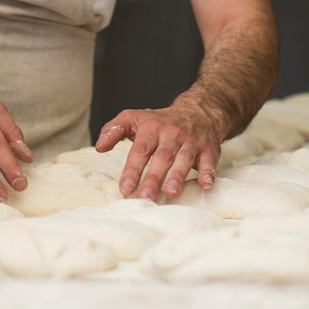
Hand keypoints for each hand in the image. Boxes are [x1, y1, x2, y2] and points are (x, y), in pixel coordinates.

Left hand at [94, 103, 220, 199]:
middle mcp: (172, 134)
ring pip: (184, 158)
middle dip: (153, 178)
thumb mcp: (134, 118)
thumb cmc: (159, 121)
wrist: (198, 111)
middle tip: (145, 197)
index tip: (125, 188)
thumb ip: (114, 130)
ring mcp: (191, 141)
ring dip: (177, 176)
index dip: (132, 169)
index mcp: (151, 128)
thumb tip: (99, 147)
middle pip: (161, 157)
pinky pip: (209, 161)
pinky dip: (208, 172)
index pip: (140, 150)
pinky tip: (205, 185)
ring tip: (169, 193)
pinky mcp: (208, 149)